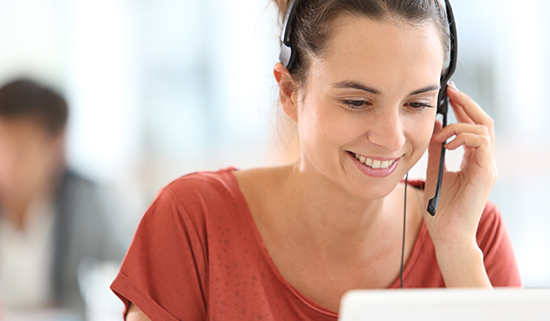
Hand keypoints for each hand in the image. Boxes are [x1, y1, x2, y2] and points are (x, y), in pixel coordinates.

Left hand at [423, 83, 495, 286]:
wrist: (447, 233)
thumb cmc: (441, 208)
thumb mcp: (434, 170)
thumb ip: (435, 149)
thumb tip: (433, 125)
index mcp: (473, 159)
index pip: (472, 126)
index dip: (462, 108)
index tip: (448, 95)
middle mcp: (483, 160)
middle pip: (483, 122)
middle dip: (466, 104)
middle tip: (450, 92)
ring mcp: (487, 166)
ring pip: (484, 129)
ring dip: (460, 124)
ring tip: (441, 135)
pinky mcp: (486, 173)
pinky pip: (481, 142)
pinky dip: (463, 137)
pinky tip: (447, 144)